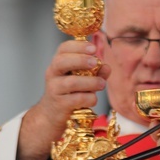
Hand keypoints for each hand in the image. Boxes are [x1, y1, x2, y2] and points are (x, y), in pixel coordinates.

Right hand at [18, 40, 108, 159]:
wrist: (53, 114)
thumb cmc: (71, 91)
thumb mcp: (84, 78)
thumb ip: (97, 71)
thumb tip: (107, 67)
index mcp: (59, 62)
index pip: (63, 48)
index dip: (78, 46)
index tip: (93, 48)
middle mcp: (53, 73)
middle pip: (61, 62)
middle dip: (80, 60)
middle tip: (95, 62)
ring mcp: (54, 89)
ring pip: (70, 82)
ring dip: (90, 82)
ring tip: (101, 84)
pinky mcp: (59, 104)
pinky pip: (76, 99)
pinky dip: (88, 98)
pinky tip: (93, 98)